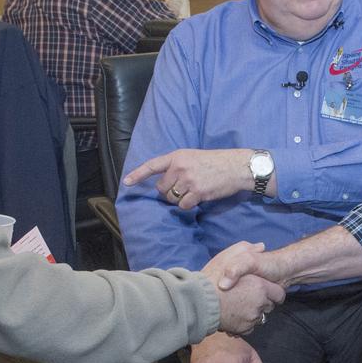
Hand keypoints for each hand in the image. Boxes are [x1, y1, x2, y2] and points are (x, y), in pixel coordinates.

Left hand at [124, 148, 257, 207]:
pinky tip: (198, 197)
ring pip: (171, 199)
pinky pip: (183, 206)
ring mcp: (188, 180)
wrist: (235, 166)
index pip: (152, 165)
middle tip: (183, 188)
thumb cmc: (215, 162)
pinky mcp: (197, 192)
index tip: (126, 182)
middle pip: (161, 189)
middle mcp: (179, 168)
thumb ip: (177, 166)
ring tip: (193, 191)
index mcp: (177, 156)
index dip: (138, 174)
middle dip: (169, 192)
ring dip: (179, 200)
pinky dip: (189, 205)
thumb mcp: (193, 157)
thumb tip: (165, 184)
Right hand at [204, 243, 283, 335]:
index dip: (272, 292)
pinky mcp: (243, 329)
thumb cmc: (211, 279)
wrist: (197, 302)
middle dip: (261, 302)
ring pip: (259, 317)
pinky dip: (244, 322)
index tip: (264, 290)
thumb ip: (247, 249)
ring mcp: (251, 318)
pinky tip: (234, 315)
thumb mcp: (229, 256)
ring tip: (237, 306)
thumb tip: (261, 246)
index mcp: (260, 287)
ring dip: (252, 312)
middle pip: (269, 306)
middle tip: (247, 296)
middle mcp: (259, 304)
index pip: (279, 294)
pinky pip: (249, 327)